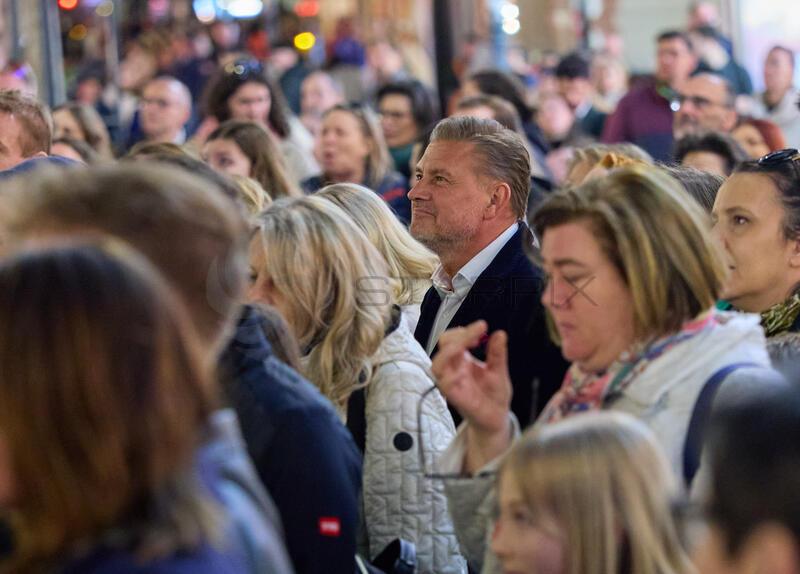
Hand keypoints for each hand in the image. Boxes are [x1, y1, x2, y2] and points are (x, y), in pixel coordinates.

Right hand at [432, 321, 512, 470]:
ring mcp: (452, 382)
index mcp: (463, 359)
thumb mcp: (499, 371)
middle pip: (443, 345)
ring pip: (437, 364)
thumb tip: (500, 333)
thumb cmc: (494, 394)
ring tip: (466, 345)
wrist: (496, 418)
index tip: (482, 327)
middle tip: (477, 334)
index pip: (454, 338)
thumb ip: (498, 353)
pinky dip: (450, 377)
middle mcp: (454, 368)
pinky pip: (444, 385)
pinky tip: (463, 371)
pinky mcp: (454, 397)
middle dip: (458, 336)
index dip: (464, 330)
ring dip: (449, 352)